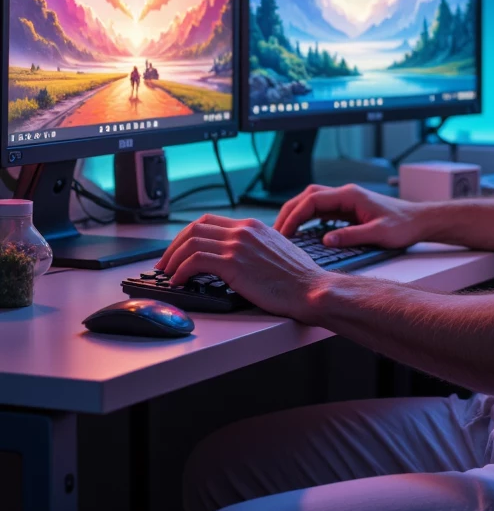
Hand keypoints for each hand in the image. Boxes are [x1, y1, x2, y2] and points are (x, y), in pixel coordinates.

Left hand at [156, 215, 329, 320]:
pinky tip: (178, 281)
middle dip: (174, 246)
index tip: (179, 251)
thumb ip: (254, 247)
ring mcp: (238, 245)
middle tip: (165, 263)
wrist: (311, 289)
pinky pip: (195, 261)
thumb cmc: (298, 278)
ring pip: (190, 242)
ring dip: (173, 259)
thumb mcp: (275, 251)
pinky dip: (180, 270)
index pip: (209, 221)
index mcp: (252, 226)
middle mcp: (243, 230)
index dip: (187, 236)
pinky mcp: (233, 263)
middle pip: (194, 228)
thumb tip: (236, 258)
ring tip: (168, 273)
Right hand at [274, 182, 425, 249]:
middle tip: (276, 233)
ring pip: (312, 202)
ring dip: (296, 214)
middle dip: (289, 212)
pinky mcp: (348, 209)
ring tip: (284, 233)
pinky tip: (301, 232)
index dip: (295, 216)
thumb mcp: (379, 234)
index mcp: (350, 195)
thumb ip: (352, 236)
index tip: (284, 233)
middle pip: (307, 196)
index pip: (313, 200)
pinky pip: (321, 210)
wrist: (419, 221)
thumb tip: (327, 240)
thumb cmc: (403, 225)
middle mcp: (345, 194)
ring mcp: (346, 200)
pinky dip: (307, 219)